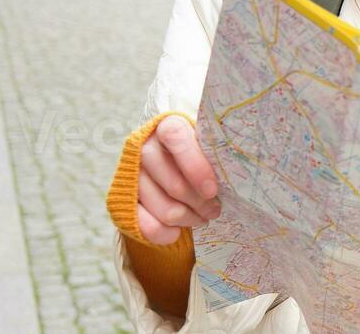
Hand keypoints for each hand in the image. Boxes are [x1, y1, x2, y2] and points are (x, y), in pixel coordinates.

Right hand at [134, 116, 221, 244]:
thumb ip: (216, 152)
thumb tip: (236, 172)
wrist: (167, 160)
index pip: (175, 137)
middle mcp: (144, 146)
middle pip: (175, 185)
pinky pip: (144, 225)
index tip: (213, 190)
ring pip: (165, 209)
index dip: (195, 166)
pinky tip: (178, 231)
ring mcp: (131, 173)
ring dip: (189, 219)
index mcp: (167, 126)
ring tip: (202, 218)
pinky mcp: (123, 198)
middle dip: (201, 204)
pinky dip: (165, 234)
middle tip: (215, 209)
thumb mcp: (206, 144)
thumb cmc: (196, 152)